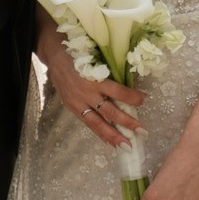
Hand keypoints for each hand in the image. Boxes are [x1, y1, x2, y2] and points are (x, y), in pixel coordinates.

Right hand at [40, 27, 142, 151]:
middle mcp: (86, 92)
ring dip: (114, 136)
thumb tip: (129, 86)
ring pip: (98, 123)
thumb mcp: (96, 58)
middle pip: (110, 111)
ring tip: (127, 146)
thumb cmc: (79, 53)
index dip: (132, 97)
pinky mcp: (72, 108)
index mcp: (95, 77)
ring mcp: (78, 102)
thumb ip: (109, 72)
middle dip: (127, 123)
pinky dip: (99, 134)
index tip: (144, 99)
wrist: (54, 55)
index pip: (118, 91)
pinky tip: (110, 143)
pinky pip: (88, 124)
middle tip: (142, 131)